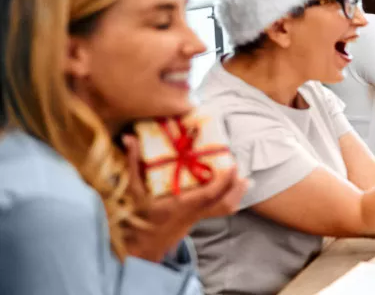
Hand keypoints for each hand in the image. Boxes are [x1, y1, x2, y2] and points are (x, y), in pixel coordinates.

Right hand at [122, 135, 247, 261]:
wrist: (145, 237)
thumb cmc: (139, 210)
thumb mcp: (133, 186)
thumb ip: (133, 162)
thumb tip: (129, 138)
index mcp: (180, 203)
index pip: (208, 193)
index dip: (223, 180)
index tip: (230, 164)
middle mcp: (194, 211)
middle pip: (224, 204)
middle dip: (236, 187)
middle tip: (238, 168)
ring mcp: (200, 215)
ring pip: (227, 208)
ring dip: (238, 192)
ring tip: (244, 178)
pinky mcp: (203, 216)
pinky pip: (224, 209)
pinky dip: (234, 197)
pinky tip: (239, 185)